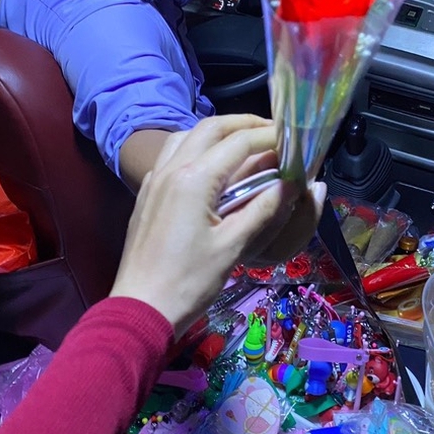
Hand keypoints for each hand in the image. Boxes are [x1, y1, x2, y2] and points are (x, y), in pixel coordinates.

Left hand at [109, 115, 326, 336]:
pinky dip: (196, 147)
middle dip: (244, 124)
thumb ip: (264, 209)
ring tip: (243, 142)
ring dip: (217, 132)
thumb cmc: (189, 281)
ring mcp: (155, 179)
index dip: (269, 136)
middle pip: (211, 128)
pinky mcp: (147, 193)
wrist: (140, 308)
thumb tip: (293, 184)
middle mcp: (172, 169)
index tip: (293, 138)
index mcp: (194, 179)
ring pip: (187, 136)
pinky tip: (210, 165)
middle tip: (272, 132)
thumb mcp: (233, 246)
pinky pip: (172, 154)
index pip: (239, 142)